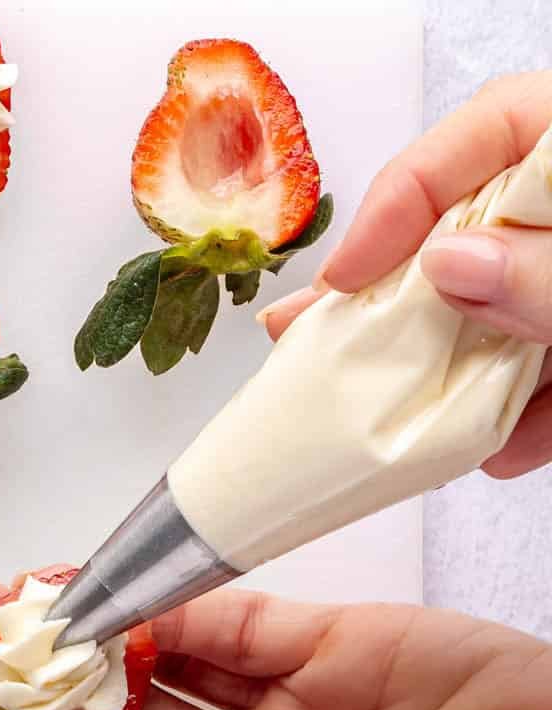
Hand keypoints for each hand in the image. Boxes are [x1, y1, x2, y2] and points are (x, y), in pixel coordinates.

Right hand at [261, 72, 551, 478]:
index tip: (347, 277)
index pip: (485, 135)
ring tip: (381, 418)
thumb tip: (449, 264)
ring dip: (445, 373)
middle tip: (306, 339)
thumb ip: (549, 274)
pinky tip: (500, 450)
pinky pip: (551, 370)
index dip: (400, 202)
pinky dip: (524, 417)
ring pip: (501, 312)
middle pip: (469, 234)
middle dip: (393, 301)